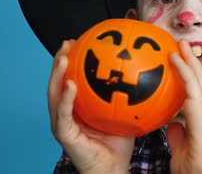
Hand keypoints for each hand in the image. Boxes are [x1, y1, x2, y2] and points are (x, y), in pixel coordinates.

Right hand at [48, 40, 134, 173]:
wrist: (113, 168)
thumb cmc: (119, 141)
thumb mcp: (125, 109)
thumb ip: (130, 90)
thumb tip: (146, 67)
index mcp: (78, 105)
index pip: (73, 78)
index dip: (74, 60)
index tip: (80, 40)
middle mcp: (66, 112)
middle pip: (59, 81)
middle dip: (61, 60)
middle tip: (68, 42)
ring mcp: (62, 123)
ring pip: (54, 94)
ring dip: (57, 74)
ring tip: (64, 57)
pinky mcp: (64, 134)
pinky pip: (63, 114)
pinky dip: (65, 98)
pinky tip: (71, 85)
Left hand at [166, 40, 201, 173]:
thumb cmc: (197, 171)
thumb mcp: (180, 152)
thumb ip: (177, 138)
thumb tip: (172, 125)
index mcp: (201, 121)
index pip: (194, 93)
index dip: (188, 77)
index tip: (178, 65)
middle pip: (198, 80)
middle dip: (191, 62)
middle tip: (181, 45)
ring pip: (197, 78)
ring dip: (188, 58)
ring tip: (180, 42)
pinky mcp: (201, 111)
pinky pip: (190, 85)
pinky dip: (182, 68)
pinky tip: (173, 57)